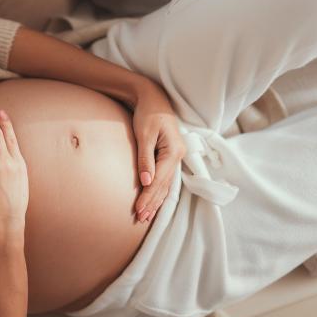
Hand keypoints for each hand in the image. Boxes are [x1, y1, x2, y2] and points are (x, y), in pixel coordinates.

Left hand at [132, 83, 185, 222]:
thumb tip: (145, 181)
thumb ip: (145, 159)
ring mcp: (176, 157)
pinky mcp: (170, 157)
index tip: (138, 210)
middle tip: (140, 218)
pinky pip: (166, 179)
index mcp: (174, 151)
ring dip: (156, 201)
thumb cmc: (148, 114)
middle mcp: (178, 156)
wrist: (153, 98)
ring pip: (166, 185)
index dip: (148, 196)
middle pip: (165, 186)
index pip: (160, 180)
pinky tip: (154, 202)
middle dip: (152, 203)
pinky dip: (159, 191)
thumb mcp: (144, 135)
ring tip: (146, 216)